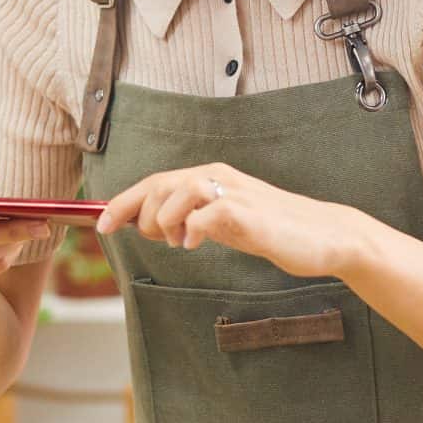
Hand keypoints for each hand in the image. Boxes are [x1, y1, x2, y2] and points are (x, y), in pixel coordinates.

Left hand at [93, 164, 368, 277]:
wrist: (323, 237)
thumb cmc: (271, 230)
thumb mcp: (223, 223)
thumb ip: (192, 220)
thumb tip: (154, 226)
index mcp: (209, 178)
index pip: (154, 182)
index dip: (122, 203)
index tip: (100, 225)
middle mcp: (218, 177)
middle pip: (159, 184)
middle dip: (140, 213)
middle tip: (151, 238)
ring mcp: (234, 192)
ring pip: (179, 191)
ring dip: (164, 220)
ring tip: (177, 242)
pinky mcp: (248, 212)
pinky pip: (206, 214)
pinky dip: (191, 229)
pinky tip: (194, 244)